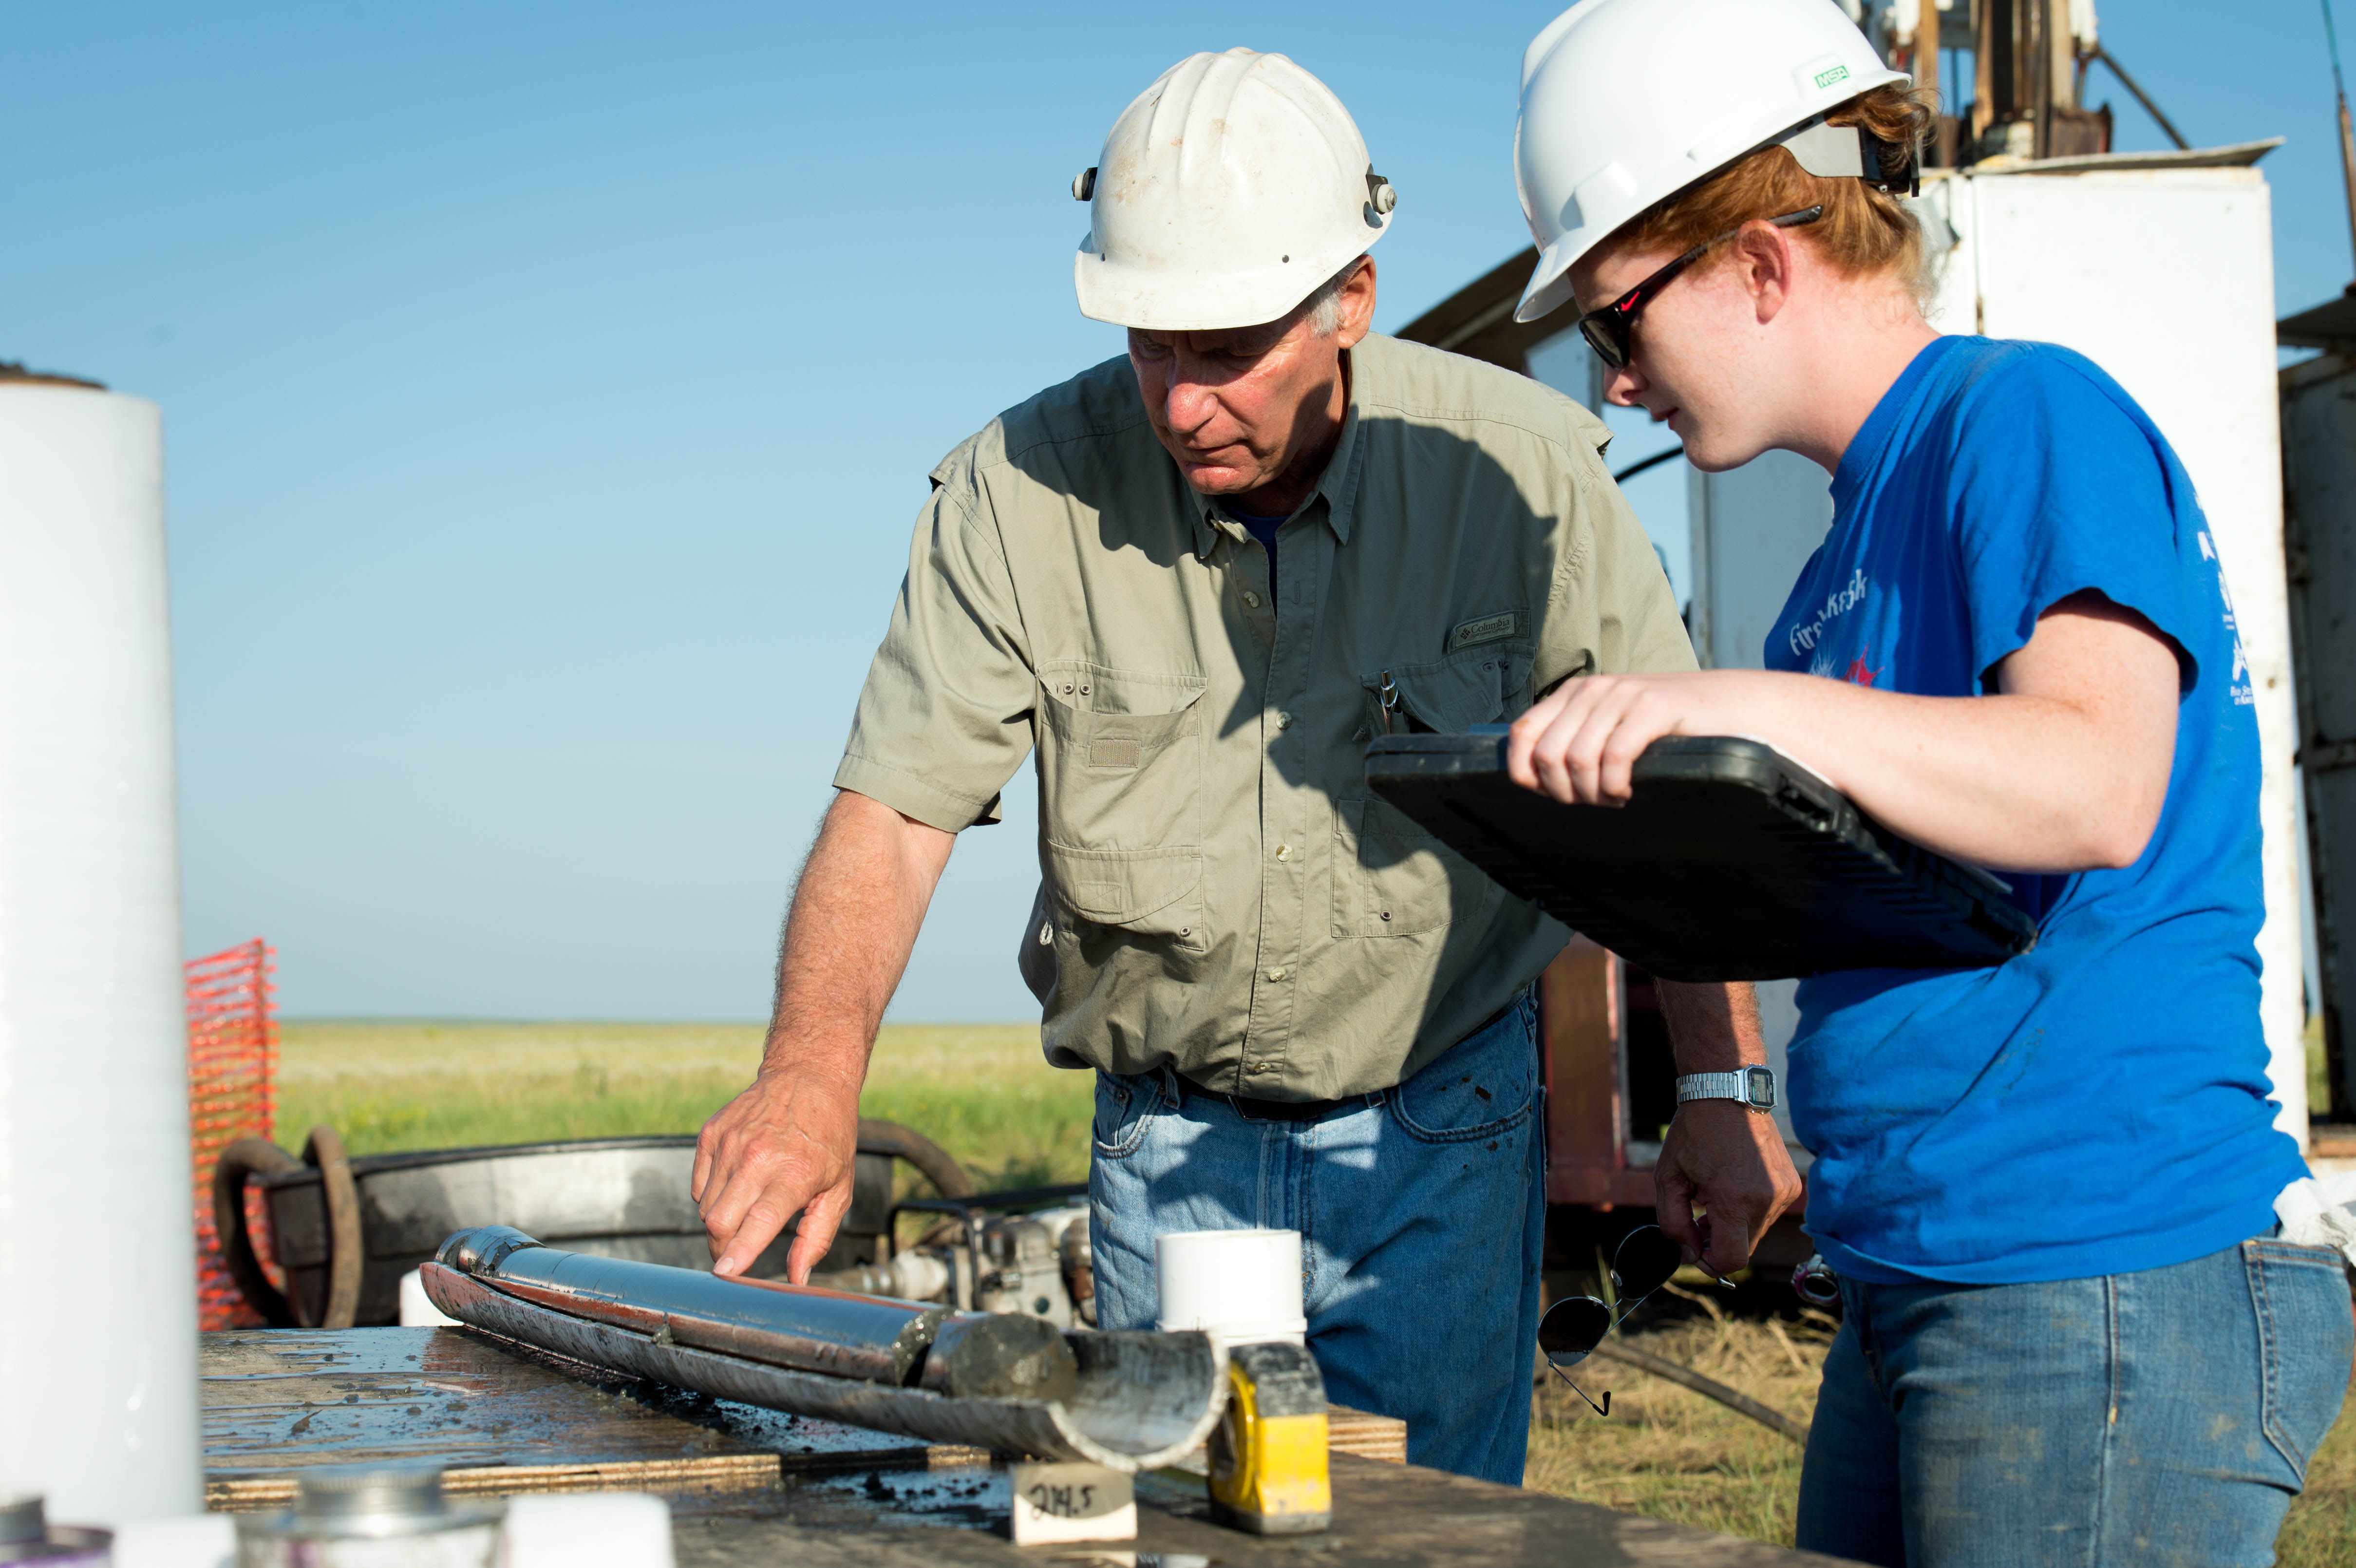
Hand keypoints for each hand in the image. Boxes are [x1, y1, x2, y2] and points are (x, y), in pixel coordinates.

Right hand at [692, 1067, 861, 1279]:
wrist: (809, 1078)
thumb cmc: (829, 1138)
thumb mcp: (837, 1189)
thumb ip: (815, 1238)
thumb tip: (797, 1281)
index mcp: (794, 1172)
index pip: (758, 1221)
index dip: (739, 1252)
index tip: (725, 1275)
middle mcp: (757, 1156)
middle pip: (719, 1221)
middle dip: (722, 1249)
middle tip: (736, 1254)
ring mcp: (730, 1142)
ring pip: (706, 1206)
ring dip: (720, 1223)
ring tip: (746, 1210)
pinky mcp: (711, 1133)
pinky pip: (699, 1185)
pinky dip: (711, 1197)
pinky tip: (736, 1186)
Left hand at [1507, 670, 1755, 804]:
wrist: (1730, 706)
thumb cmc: (1668, 727)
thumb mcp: (1612, 727)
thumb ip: (1576, 741)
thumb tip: (1535, 778)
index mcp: (1574, 693)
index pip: (1522, 734)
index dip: (1526, 774)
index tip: (1552, 794)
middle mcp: (1592, 689)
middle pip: (1546, 754)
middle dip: (1563, 791)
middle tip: (1593, 801)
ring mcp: (1622, 695)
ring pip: (1577, 759)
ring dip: (1592, 793)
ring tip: (1614, 796)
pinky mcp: (1652, 708)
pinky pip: (1614, 757)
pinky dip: (1615, 786)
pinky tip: (1628, 791)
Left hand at [1652, 1101, 1803, 1278]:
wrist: (1728, 1094)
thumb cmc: (1693, 1133)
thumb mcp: (1667, 1178)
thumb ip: (1672, 1223)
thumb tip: (1688, 1253)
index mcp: (1734, 1199)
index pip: (1731, 1260)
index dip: (1709, 1264)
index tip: (1694, 1249)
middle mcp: (1766, 1199)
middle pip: (1743, 1249)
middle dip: (1717, 1242)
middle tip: (1697, 1218)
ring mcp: (1784, 1192)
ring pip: (1755, 1232)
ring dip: (1733, 1225)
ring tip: (1713, 1196)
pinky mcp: (1791, 1185)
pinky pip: (1768, 1213)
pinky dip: (1748, 1210)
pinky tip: (1732, 1184)